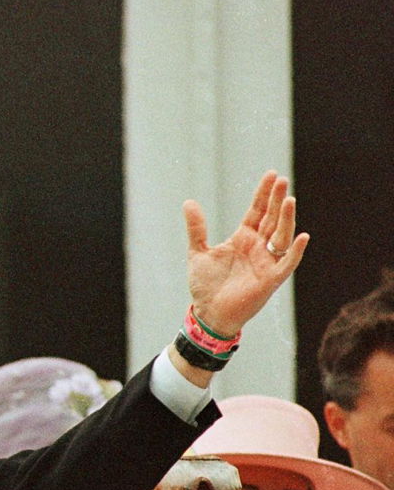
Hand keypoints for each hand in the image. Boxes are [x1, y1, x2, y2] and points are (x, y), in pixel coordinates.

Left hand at [184, 171, 308, 336]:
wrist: (208, 314)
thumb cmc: (205, 286)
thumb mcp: (198, 252)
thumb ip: (197, 228)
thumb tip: (189, 202)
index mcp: (243, 239)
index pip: (257, 211)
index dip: (263, 194)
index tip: (271, 175)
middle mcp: (258, 247)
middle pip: (271, 219)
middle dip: (276, 200)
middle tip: (281, 180)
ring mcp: (266, 262)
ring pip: (281, 236)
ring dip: (286, 219)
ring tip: (288, 200)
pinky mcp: (270, 280)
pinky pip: (286, 263)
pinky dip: (294, 251)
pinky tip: (301, 236)